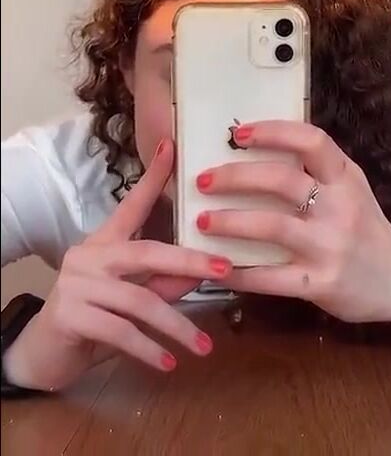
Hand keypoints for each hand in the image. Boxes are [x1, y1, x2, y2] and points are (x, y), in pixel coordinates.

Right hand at [3, 139, 230, 390]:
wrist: (44, 353)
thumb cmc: (93, 319)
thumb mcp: (132, 299)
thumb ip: (163, 284)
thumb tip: (202, 274)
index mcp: (106, 242)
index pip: (132, 204)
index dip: (153, 177)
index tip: (172, 147)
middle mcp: (90, 254)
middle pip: (147, 252)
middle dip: (190, 261)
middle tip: (225, 270)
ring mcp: (77, 283)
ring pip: (139, 300)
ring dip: (176, 326)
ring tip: (204, 347)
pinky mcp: (71, 314)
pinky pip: (120, 331)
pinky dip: (148, 349)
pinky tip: (167, 364)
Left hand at [195, 121, 390, 323]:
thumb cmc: (363, 227)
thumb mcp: (348, 189)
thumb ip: (313, 172)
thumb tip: (253, 151)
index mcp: (345, 178)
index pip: (311, 141)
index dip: (273, 132)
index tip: (239, 133)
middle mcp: (339, 208)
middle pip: (281, 181)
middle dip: (235, 177)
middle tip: (202, 180)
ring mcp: (330, 247)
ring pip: (272, 227)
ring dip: (229, 222)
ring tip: (201, 222)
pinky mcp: (320, 283)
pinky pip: (271, 277)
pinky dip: (239, 273)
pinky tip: (216, 268)